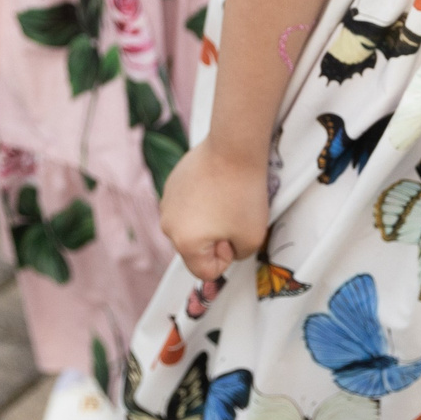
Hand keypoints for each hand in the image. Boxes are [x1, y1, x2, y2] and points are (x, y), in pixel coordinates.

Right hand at [160, 143, 271, 284]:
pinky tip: (218, 184)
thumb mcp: (253, 239)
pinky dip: (204, 200)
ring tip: (227, 197)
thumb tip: (227, 248)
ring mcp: (167, 202)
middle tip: (234, 214)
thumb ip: (238, 255)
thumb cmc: (244, 193)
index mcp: (184, 244)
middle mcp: (168, 225)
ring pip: (192, 225)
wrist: (234, 147)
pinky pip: (189, 204)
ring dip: (209, 219)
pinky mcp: (172, 183)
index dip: (226, 258)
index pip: (205, 272)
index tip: (235, 235)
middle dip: (216, 238)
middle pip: (196, 248)